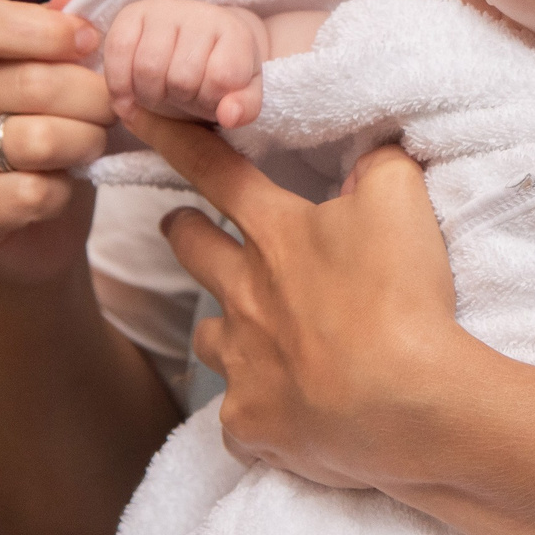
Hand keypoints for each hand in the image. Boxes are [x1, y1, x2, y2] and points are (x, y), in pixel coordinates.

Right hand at [0, 0, 120, 287]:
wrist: (33, 223)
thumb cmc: (49, 128)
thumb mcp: (59, 72)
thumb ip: (62, 29)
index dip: (42, 30)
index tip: (90, 42)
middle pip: (27, 82)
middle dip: (92, 97)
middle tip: (112, 108)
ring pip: (36, 140)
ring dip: (84, 142)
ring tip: (91, 143)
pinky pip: (29, 193)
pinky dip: (63, 191)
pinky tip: (62, 187)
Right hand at [103, 0, 271, 127]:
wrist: (195, 47)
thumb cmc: (218, 74)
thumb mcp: (243, 94)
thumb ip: (245, 108)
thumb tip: (229, 116)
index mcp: (235, 33)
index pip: (221, 79)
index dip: (211, 101)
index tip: (210, 97)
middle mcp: (201, 13)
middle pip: (181, 78)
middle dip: (180, 99)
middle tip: (182, 97)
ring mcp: (165, 10)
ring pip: (147, 68)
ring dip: (149, 96)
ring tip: (160, 94)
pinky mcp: (131, 14)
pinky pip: (117, 51)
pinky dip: (119, 85)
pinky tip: (128, 99)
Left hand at [123, 114, 469, 490]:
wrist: (406, 403)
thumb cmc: (400, 296)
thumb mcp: (402, 201)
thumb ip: (378, 165)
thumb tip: (368, 155)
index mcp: (276, 234)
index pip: (212, 169)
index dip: (170, 135)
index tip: (129, 110)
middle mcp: (244, 293)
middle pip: (189, 249)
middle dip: (182, 230)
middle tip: (182, 226)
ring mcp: (242, 362)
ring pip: (208, 337)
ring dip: (223, 327)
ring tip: (247, 333)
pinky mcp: (250, 424)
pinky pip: (239, 415)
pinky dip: (260, 409)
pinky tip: (285, 411)